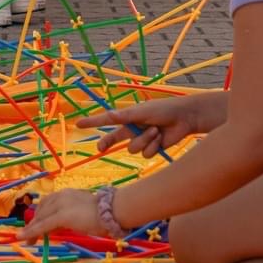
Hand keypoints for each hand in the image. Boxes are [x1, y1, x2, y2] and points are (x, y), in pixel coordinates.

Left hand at [18, 188, 98, 241]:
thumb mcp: (82, 211)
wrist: (112, 211)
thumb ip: (70, 214)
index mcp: (66, 194)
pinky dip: (32, 232)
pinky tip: (24, 238)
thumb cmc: (103, 213)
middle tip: (27, 236)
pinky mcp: (62, 216)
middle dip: (33, 223)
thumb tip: (60, 224)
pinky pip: (43, 225)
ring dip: (31, 229)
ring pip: (41, 218)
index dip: (39, 215)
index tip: (34, 225)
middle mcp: (61, 196)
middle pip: (42, 210)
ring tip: (25, 239)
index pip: (47, 203)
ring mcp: (61, 205)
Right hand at [75, 94, 216, 158]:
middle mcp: (133, 129)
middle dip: (107, 143)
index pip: (107, 120)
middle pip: (113, 139)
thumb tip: (109, 116)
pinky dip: (153, 146)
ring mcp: (141, 139)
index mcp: (129, 117)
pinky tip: (161, 138)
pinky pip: (145, 153)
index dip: (92, 122)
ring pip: (133, 149)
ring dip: (144, 140)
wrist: (184, 119)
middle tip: (100, 148)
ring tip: (155, 130)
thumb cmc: (164, 109)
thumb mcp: (144, 111)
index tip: (78, 124)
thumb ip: (126, 116)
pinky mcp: (151, 148)